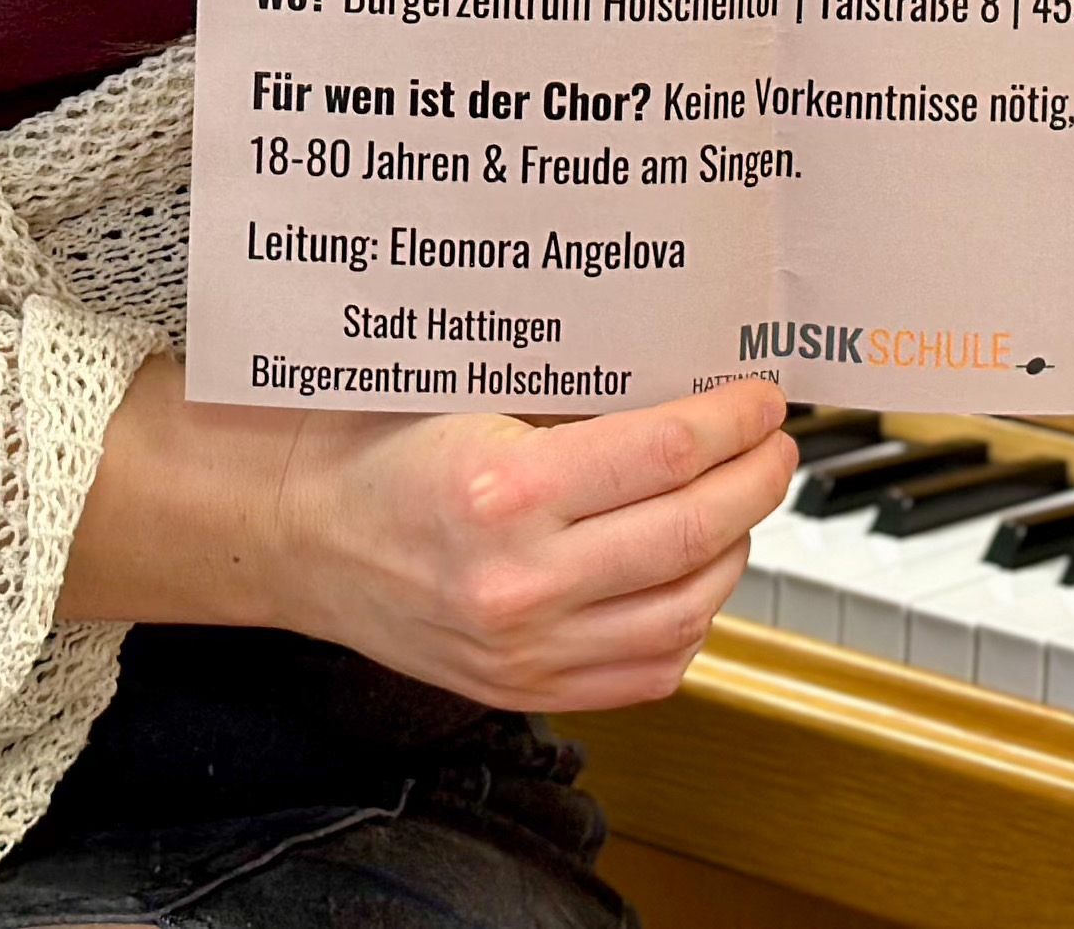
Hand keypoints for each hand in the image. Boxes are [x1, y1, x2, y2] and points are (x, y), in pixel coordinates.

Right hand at [282, 380, 797, 704]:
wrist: (299, 532)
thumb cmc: (371, 448)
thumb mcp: (465, 394)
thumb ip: (570, 398)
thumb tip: (679, 384)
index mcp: (502, 491)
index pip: (665, 453)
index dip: (733, 422)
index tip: (760, 401)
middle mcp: (520, 582)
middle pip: (693, 532)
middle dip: (755, 482)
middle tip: (774, 449)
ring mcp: (527, 649)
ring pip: (687, 611)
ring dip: (734, 552)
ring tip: (739, 508)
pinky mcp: (527, 689)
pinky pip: (649, 670)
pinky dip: (692, 622)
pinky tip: (692, 576)